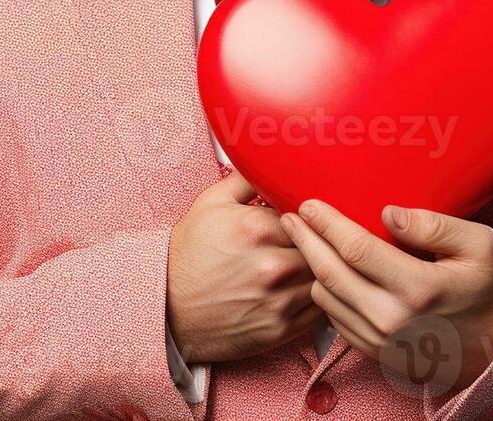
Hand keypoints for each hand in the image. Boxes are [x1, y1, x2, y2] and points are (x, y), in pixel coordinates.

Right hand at [166, 171, 321, 362]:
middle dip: (320, 242)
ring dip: (323, 270)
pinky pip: (319, 311)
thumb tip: (272, 162)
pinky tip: (307, 288)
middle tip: (317, 239)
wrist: (167, 309)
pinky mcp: (281, 329)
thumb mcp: (210, 204)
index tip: (307, 217)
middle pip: (322, 247)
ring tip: (317, 263)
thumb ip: (247, 179)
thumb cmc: (189, 254)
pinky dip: (320, 298)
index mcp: (258, 228)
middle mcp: (273, 265)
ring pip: (325, 279)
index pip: (309, 215)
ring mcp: (279, 300)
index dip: (310, 215)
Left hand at [280, 199, 492, 394]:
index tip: (309, 203)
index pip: (356, 249)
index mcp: (419, 288)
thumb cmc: (487, 287)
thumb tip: (389, 213)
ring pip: (325, 299)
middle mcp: (393, 318)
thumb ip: (435, 225)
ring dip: (309, 267)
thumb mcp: (480, 246)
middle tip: (290, 216)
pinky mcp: (375, 352)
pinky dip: (322, 293)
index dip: (327, 223)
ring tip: (302, 239)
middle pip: (330, 274)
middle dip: (305, 241)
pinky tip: (322, 271)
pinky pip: (334, 320)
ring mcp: (381, 340)